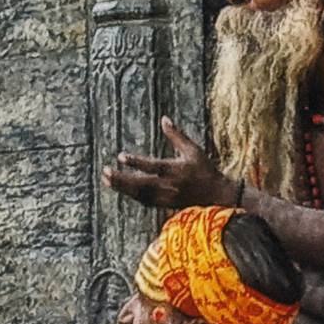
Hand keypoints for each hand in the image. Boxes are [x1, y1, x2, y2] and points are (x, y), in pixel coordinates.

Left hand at [103, 119, 235, 209]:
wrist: (217, 195)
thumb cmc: (205, 170)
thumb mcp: (193, 150)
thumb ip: (176, 136)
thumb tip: (164, 118)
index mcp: (176, 170)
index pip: (152, 167)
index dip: (136, 162)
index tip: (121, 156)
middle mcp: (169, 186)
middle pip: (141, 184)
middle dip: (122, 179)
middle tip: (105, 171)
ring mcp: (166, 197)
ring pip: (140, 195)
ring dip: (123, 187)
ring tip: (107, 179)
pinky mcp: (165, 205)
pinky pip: (145, 201)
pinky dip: (132, 195)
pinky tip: (120, 188)